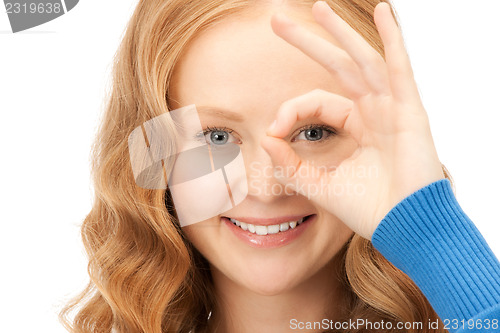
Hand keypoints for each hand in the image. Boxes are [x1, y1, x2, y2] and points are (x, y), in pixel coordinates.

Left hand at [260, 1, 444, 238]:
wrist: (403, 229)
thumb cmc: (369, 210)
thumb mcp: (319, 184)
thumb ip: (290, 163)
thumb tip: (265, 138)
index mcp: (355, 127)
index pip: (316, 102)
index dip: (289, 111)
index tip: (272, 129)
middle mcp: (373, 112)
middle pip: (337, 66)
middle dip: (308, 42)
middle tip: (277, 21)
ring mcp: (392, 108)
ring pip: (363, 60)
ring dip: (340, 32)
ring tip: (317, 7)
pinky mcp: (409, 112)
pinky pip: (399, 69)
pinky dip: (394, 39)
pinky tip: (384, 11)